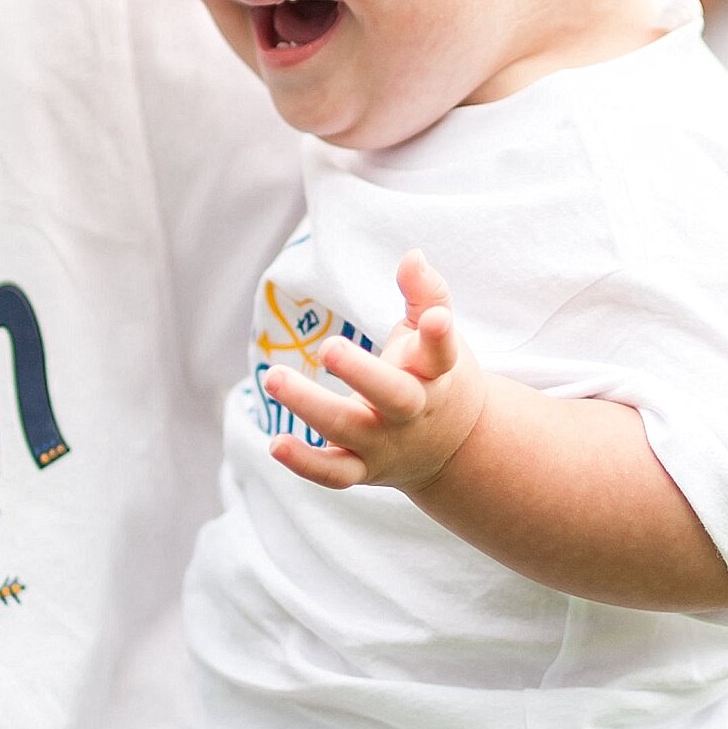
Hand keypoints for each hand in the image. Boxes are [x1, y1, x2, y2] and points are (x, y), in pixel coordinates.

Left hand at [263, 249, 487, 494]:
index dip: (438, 335)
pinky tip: (276, 443)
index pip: (441, 352)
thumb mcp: (437, 333)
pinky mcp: (364, 467)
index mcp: (436, 373)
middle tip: (328, 347)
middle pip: (393, 396)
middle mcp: (413, 410)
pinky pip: (334, 473)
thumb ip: (426, 292)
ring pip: (349, 430)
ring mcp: (387, 442)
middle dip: (361, 374)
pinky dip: (305, 464)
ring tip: (274, 378)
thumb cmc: (435, 374)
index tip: (436, 318)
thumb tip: (413, 255)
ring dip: (310, 406)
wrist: (453, 445)